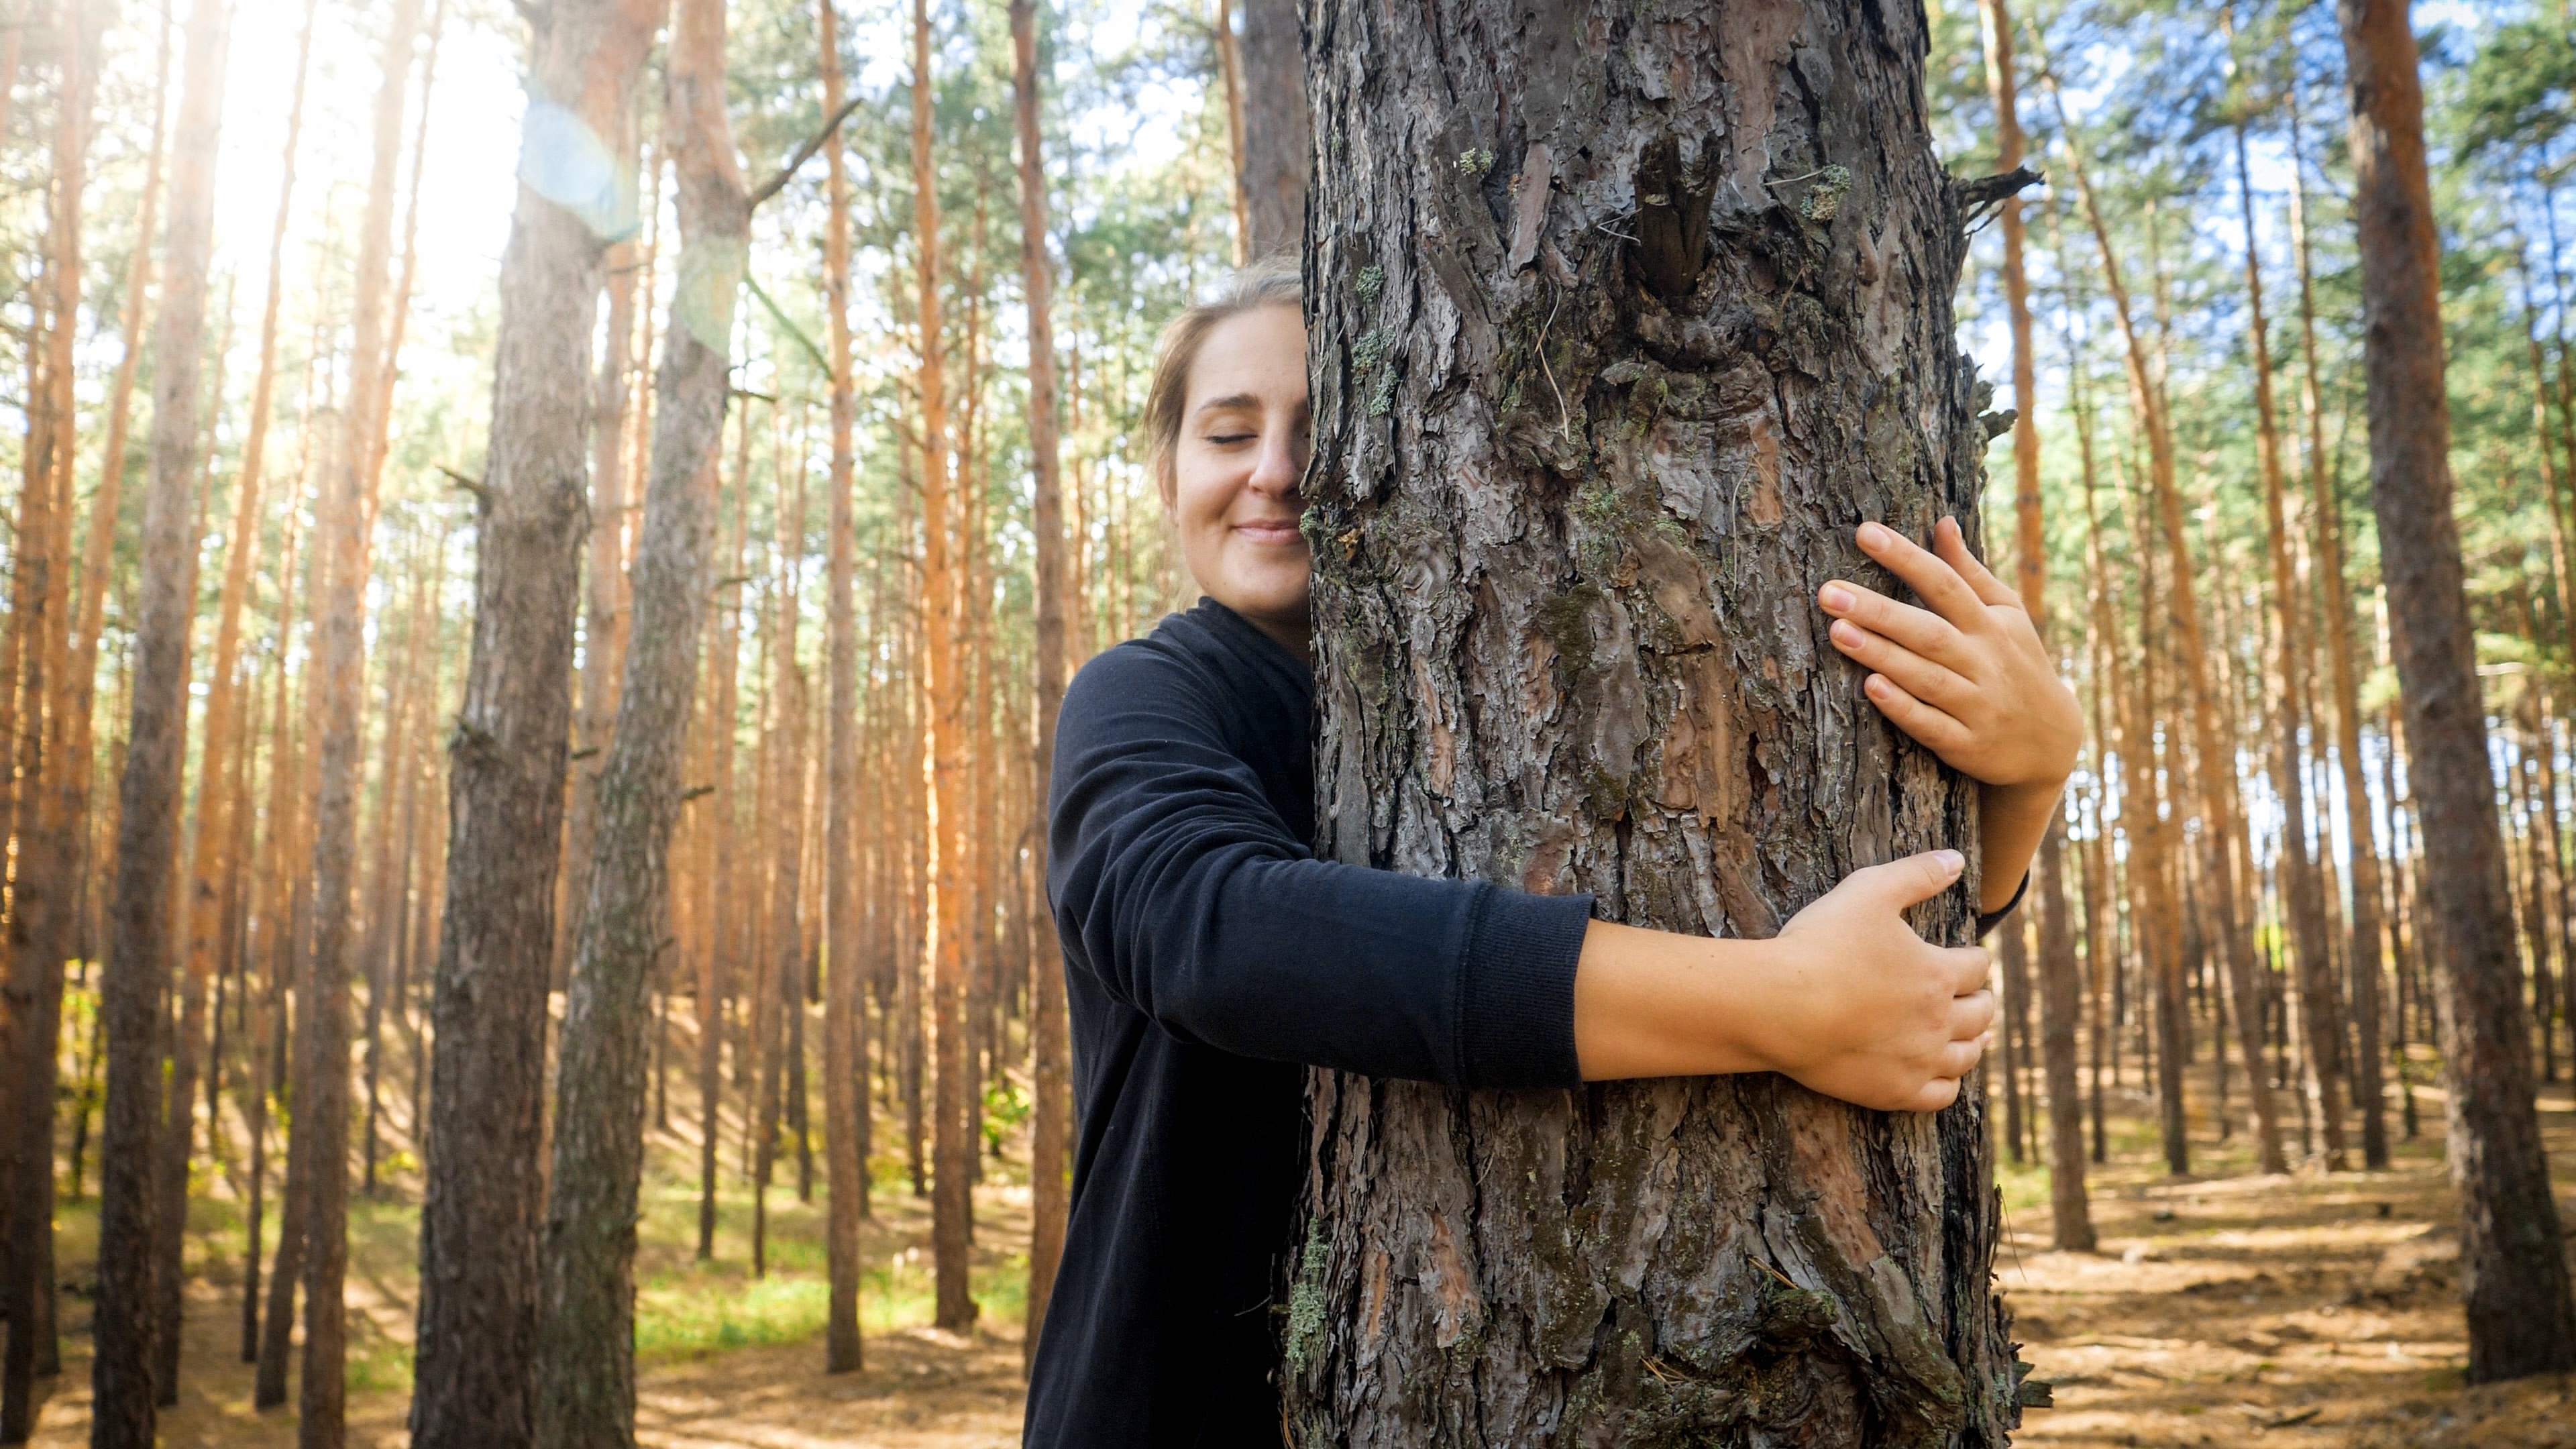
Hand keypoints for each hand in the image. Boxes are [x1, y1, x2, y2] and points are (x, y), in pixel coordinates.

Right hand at [1756, 851, 1995, 1112]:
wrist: (1781, 1008)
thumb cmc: (1822, 945)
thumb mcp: (1869, 891)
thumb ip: (1917, 873)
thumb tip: (1956, 860)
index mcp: (1938, 973)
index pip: (1977, 966)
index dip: (1975, 958)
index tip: (1968, 957)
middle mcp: (1939, 1021)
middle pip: (1981, 1013)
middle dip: (1981, 1000)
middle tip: (1974, 996)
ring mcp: (1920, 1060)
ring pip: (1967, 1056)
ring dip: (1973, 1041)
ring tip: (1969, 1035)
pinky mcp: (1895, 1092)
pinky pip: (1942, 1096)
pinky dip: (1948, 1083)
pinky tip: (1942, 1074)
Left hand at [1817, 516, 2080, 790]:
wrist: (2051, 742)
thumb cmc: (2017, 663)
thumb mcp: (2006, 614)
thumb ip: (1969, 572)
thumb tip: (1942, 522)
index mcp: (1990, 625)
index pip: (1945, 584)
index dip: (1906, 557)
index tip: (1865, 532)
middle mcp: (1983, 662)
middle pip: (1928, 631)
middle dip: (1878, 611)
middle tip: (1829, 591)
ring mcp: (1976, 705)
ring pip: (1925, 677)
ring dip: (1882, 654)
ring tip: (1838, 630)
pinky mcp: (1965, 744)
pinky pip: (1930, 725)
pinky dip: (1902, 707)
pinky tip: (1870, 687)